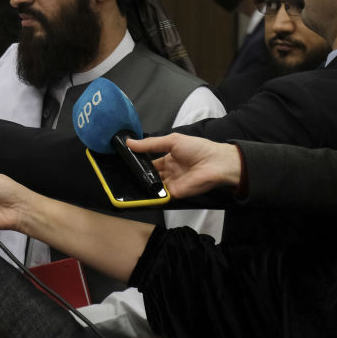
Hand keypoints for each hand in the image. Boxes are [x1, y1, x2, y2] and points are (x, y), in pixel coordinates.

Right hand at [127, 133, 242, 197]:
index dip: (138, 163)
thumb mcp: (172, 141)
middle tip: (120, 175)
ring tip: (123, 183)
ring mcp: (170, 184)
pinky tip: (135, 192)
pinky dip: (148, 195)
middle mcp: (168, 173)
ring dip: (140, 185)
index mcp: (167, 159)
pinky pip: (159, 196)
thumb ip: (150, 143)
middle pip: (149, 176)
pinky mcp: (174, 194)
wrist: (216, 163)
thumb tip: (129, 142)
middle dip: (137, 176)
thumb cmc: (197, 148)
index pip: (149, 163)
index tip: (123, 162)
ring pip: (151, 187)